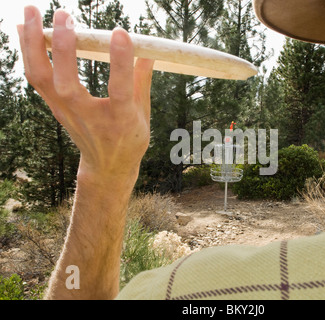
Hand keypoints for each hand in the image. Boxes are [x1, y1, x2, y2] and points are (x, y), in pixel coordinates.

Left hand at [17, 6, 153, 180]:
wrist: (106, 166)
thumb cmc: (128, 139)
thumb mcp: (143, 114)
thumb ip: (142, 79)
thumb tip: (148, 49)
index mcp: (119, 120)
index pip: (119, 90)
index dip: (120, 62)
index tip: (121, 33)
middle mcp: (88, 116)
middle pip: (66, 82)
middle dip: (63, 47)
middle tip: (65, 14)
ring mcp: (66, 112)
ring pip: (41, 77)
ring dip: (34, 43)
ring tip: (32, 10)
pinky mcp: (54, 107)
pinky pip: (35, 77)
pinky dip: (28, 51)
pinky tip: (24, 26)